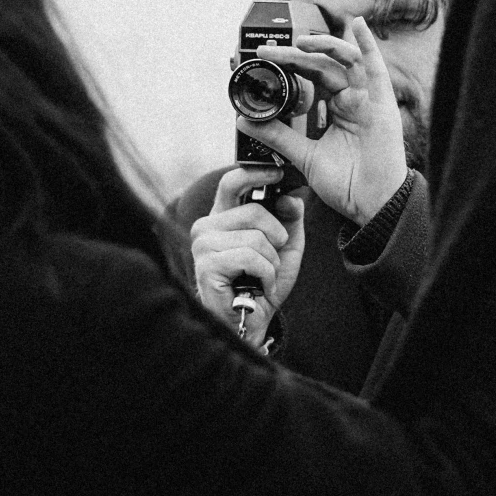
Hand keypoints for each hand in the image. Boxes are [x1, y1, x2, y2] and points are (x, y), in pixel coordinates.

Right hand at [189, 168, 306, 349]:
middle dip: (276, 237)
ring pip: (257, 237)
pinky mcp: (207, 264)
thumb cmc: (263, 284)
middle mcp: (207, 226)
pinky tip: (258, 287)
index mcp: (223, 217)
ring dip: (271, 262)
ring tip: (262, 277)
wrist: (251, 323)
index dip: (257, 173)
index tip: (279, 172)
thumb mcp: (285, 247)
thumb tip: (292, 197)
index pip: (232, 182)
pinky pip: (252, 258)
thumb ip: (290, 218)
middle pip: (255, 211)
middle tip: (272, 259)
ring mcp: (203, 245)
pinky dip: (265, 275)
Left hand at [242, 16, 409, 226]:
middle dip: (294, 55)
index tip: (262, 59)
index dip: (287, 65)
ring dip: (324, 45)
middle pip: (321, 66)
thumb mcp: (303, 155)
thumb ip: (277, 136)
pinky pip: (376, 69)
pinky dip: (368, 45)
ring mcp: (368, 99)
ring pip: (345, 61)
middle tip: (268, 50)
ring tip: (300, 41)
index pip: (309, 77)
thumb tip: (245, 119)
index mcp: (335, 109)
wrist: (371, 206)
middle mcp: (351, 99)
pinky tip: (357, 24)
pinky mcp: (383, 104)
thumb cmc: (346, 183)